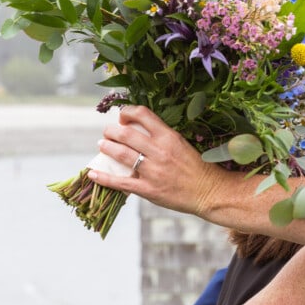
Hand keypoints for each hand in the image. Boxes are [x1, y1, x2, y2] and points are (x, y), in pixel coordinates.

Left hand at [89, 105, 225, 215]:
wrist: (210, 191)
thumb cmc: (198, 168)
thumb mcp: (183, 145)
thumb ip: (162, 138)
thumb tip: (137, 132)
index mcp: (170, 137)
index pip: (143, 115)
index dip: (127, 113)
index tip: (122, 117)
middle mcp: (160, 151)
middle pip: (126, 134)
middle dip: (111, 131)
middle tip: (107, 133)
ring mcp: (153, 171)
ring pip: (121, 154)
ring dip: (107, 148)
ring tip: (102, 145)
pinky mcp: (148, 189)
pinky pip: (120, 182)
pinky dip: (103, 177)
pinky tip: (93, 173)